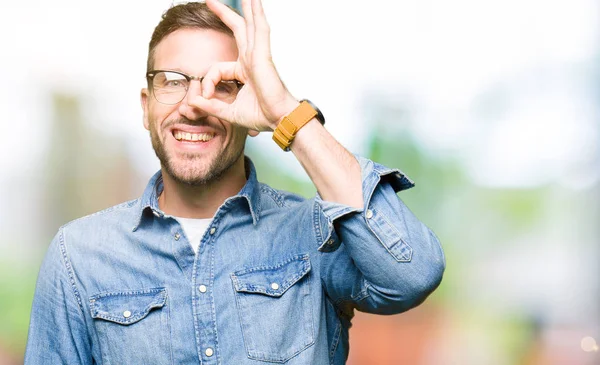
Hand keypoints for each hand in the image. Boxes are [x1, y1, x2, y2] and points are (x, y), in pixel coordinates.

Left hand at [190, 0, 298, 132]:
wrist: (278, 119)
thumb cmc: (262, 115)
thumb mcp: (229, 111)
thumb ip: (210, 106)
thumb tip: (193, 102)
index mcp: (244, 70)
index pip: (216, 69)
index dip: (207, 82)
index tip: (204, 97)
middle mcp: (251, 59)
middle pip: (237, 28)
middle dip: (224, 13)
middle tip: (210, 0)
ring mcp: (257, 55)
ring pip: (250, 23)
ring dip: (247, 6)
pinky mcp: (262, 55)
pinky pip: (259, 29)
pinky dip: (257, 14)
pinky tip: (254, 1)